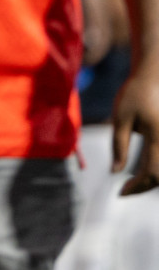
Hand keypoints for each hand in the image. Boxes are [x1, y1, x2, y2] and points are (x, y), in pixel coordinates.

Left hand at [112, 59, 158, 194]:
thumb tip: (115, 172)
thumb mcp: (120, 118)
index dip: (137, 187)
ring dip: (152, 180)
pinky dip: (156, 170)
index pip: (151, 173)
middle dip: (144, 187)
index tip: (120, 193)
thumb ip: (118, 145)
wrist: (154, 77)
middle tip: (124, 191)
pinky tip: (143, 172)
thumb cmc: (133, 95)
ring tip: (133, 183)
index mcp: (158, 137)